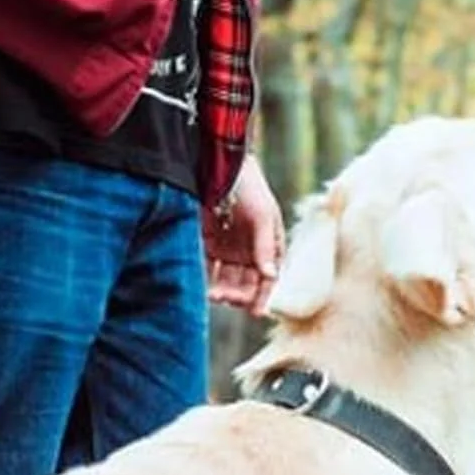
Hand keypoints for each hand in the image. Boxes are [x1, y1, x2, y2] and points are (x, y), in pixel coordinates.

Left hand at [202, 156, 285, 315]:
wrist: (218, 164)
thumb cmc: (249, 186)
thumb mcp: (263, 214)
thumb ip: (265, 247)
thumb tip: (271, 276)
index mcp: (268, 244)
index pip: (269, 276)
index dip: (265, 294)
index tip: (257, 310)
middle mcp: (248, 250)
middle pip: (247, 283)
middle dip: (240, 295)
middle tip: (230, 299)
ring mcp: (227, 248)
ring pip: (226, 280)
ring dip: (222, 291)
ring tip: (215, 295)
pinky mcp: (205, 244)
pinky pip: (206, 270)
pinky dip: (206, 281)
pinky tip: (204, 288)